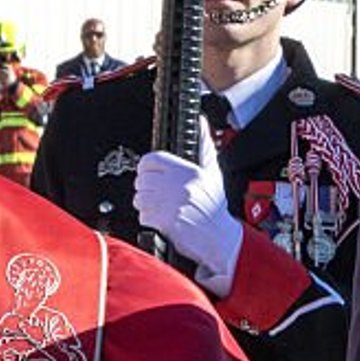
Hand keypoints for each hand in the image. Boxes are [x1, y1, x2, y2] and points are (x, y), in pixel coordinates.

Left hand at [133, 137, 243, 283]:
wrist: (220, 239)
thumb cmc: (215, 208)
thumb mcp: (213, 172)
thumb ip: (204, 145)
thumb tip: (200, 122)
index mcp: (188, 171)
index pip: (151, 160)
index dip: (147, 167)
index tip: (151, 173)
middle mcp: (178, 185)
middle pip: (142, 179)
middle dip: (146, 188)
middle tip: (156, 194)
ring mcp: (170, 204)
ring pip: (139, 198)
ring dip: (145, 204)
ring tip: (159, 207)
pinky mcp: (165, 221)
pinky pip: (143, 216)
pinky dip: (149, 220)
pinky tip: (162, 220)